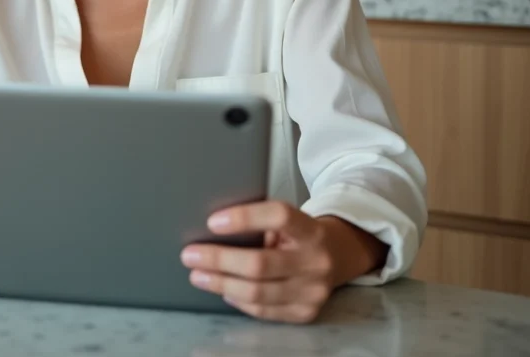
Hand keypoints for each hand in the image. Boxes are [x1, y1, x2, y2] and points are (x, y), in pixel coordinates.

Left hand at [180, 201, 386, 323]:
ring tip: (198, 275)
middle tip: (189, 255)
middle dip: (218, 259)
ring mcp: (314, 291)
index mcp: (311, 229)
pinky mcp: (307, 312)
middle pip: (260, 263)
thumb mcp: (288, 220)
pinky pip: (263, 310)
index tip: (212, 222)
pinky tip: (223, 290)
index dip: (244, 218)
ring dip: (220, 283)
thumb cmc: (300, 233)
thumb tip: (210, 229)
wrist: (340, 255)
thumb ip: (259, 222)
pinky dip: (238, 300)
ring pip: (257, 292)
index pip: (279, 217)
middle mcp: (316, 261)